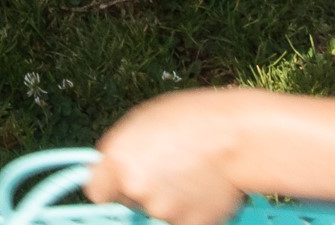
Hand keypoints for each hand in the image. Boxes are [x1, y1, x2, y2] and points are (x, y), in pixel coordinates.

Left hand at [86, 90, 261, 224]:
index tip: (117, 183)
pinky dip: (193, 208)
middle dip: (143, 188)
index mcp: (117, 159)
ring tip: (191, 172)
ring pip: (159, 209)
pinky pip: (185, 218)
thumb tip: (115, 167)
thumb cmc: (192, 119)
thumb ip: (124, 150)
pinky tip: (205, 186)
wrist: (238, 138)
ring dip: (170, 197)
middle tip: (167, 169)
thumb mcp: (144, 122)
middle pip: (129, 199)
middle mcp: (135, 188)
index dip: (108, 186)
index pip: (96, 191)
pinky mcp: (191, 224)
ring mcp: (163, 210)